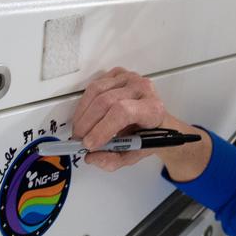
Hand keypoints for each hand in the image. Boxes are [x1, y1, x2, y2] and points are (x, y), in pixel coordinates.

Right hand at [70, 68, 211, 179]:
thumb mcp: (134, 155)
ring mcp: (130, 78)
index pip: (123, 112)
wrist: (156, 122)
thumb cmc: (147, 135)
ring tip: (80, 130)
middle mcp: (143, 89)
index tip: (90, 144)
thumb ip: (113, 160)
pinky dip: (84, 103)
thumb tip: (92, 157)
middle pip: (106, 101)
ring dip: (82, 114)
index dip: (102, 128)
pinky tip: (86, 115)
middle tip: (80, 140)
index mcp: (152, 109)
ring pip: (96, 91)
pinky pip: (94, 86)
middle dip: (87, 124)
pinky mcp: (118, 74)